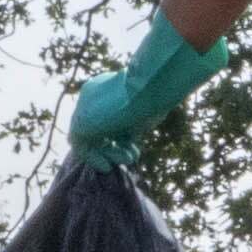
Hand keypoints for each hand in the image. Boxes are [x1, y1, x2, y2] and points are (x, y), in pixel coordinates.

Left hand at [65, 14, 219, 171]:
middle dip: (113, 145)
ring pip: (89, 138)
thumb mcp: (154, 103)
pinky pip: (82, 146)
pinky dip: (94, 158)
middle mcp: (91, 94)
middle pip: (98, 128)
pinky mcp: (81, 123)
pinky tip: (107, 166)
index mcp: (106, 86)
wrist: (151, 86)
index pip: (108, 116)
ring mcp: (84, 108)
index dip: (121, 134)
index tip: (135, 144)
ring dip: (109, 152)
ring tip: (127, 157)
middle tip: (132, 154)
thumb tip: (170, 102)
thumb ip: (146, 111)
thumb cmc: (160, 88)